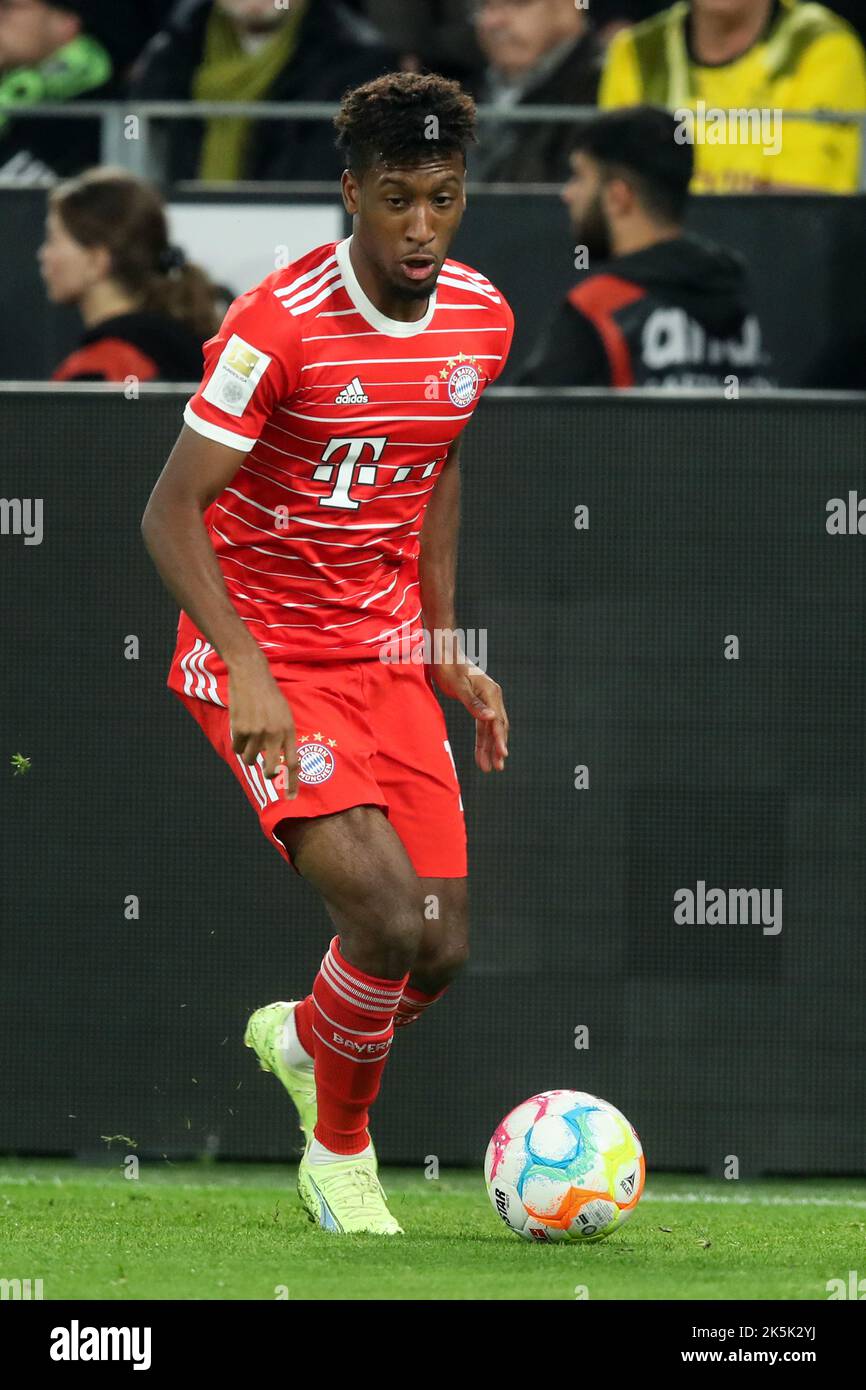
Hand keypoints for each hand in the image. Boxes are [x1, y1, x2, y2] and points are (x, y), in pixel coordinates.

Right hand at [227, 655, 298, 799]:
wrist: (251, 675)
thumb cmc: (269, 696)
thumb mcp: (284, 715)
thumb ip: (283, 736)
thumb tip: (279, 760)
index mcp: (288, 731)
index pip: (293, 763)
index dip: (293, 783)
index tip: (292, 798)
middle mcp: (274, 734)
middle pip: (271, 768)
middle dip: (268, 774)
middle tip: (266, 771)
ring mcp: (257, 732)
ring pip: (250, 760)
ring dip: (248, 754)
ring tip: (250, 736)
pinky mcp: (241, 729)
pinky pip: (237, 748)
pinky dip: (238, 743)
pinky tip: (241, 727)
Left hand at [432, 662, 508, 772]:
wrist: (443, 653)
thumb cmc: (449, 667)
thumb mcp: (459, 686)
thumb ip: (474, 703)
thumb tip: (491, 718)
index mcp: (491, 693)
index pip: (498, 721)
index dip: (500, 740)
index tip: (502, 756)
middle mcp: (493, 697)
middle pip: (498, 728)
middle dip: (497, 748)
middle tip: (497, 768)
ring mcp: (487, 701)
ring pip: (491, 729)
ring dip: (489, 748)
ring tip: (488, 768)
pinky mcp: (479, 704)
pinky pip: (483, 726)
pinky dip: (482, 740)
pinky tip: (481, 754)